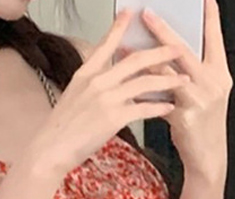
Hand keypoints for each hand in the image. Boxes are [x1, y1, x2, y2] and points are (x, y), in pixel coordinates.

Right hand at [29, 10, 190, 176]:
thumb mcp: (72, 98)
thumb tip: (103, 82)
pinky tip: (169, 107)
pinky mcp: (114, 117)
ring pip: (144, 82)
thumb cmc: (61, 130)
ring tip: (182, 80)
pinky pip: (143, 108)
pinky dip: (158, 108)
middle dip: (159, 53)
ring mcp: (106, 98)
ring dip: (167, 80)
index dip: (119, 29)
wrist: (51, 149)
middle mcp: (97, 81)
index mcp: (85, 74)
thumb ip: (90, 86)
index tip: (130, 14)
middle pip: (134, 60)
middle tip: (177, 49)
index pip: (105, 45)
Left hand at [140, 0, 233, 182]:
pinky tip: (130, 78)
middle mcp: (213, 84)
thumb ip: (190, 73)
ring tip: (128, 45)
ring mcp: (200, 100)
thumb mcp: (203, 93)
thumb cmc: (201, 124)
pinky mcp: (185, 117)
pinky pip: (159, 97)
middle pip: (185, 51)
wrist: (207, 158)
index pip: (214, 39)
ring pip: (169, 72)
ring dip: (146, 57)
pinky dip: (143, 86)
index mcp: (220, 74)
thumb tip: (164, 51)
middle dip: (164, 30)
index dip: (209, 18)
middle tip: (147, 14)